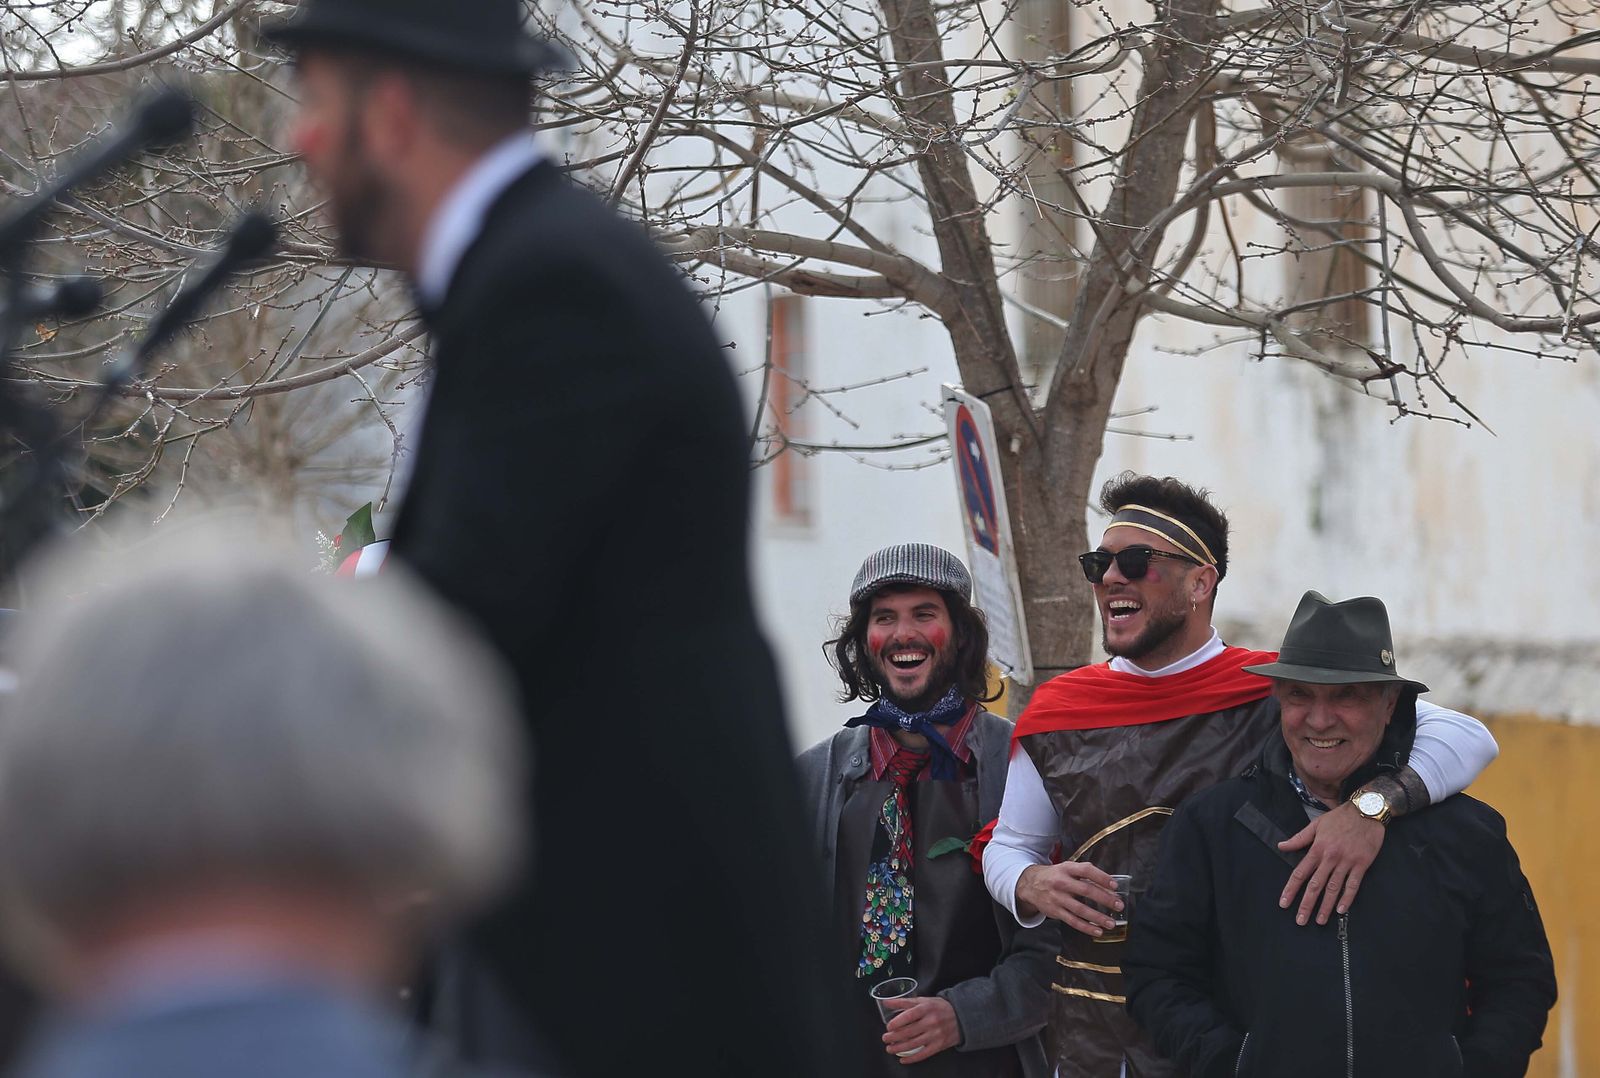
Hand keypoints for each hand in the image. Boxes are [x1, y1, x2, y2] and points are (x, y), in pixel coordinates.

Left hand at [881, 996, 960, 1062]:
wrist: (961, 1016)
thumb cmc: (939, 1007)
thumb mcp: (923, 1001)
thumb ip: (904, 1002)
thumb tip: (886, 1002)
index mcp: (926, 1008)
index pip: (909, 1016)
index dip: (897, 1022)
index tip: (888, 1026)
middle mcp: (931, 1022)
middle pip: (909, 1032)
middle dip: (894, 1037)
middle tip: (885, 1038)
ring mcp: (935, 1035)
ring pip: (914, 1044)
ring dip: (899, 1048)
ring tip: (890, 1048)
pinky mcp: (939, 1045)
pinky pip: (923, 1054)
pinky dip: (912, 1058)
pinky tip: (903, 1059)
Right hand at [1015, 861, 1120, 936]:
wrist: (1030, 884)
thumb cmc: (1055, 876)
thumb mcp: (1067, 868)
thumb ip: (1085, 874)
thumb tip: (1109, 886)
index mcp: (1066, 869)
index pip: (1086, 870)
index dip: (1102, 877)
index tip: (1115, 885)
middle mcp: (1062, 882)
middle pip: (1086, 890)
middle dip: (1105, 899)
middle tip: (1119, 905)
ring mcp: (1058, 898)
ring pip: (1081, 910)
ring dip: (1098, 917)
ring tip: (1111, 923)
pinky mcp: (1055, 912)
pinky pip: (1073, 921)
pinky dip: (1086, 927)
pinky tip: (1098, 931)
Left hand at [1277, 801, 1383, 924]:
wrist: (1367, 810)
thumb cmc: (1340, 818)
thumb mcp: (1316, 824)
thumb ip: (1299, 838)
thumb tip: (1281, 846)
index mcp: (1317, 848)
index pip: (1300, 873)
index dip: (1291, 889)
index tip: (1284, 903)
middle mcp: (1330, 857)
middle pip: (1315, 885)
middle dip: (1306, 904)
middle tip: (1300, 920)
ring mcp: (1347, 862)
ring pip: (1333, 888)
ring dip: (1326, 906)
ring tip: (1320, 920)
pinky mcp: (1362, 864)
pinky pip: (1353, 884)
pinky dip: (1347, 898)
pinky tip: (1341, 910)